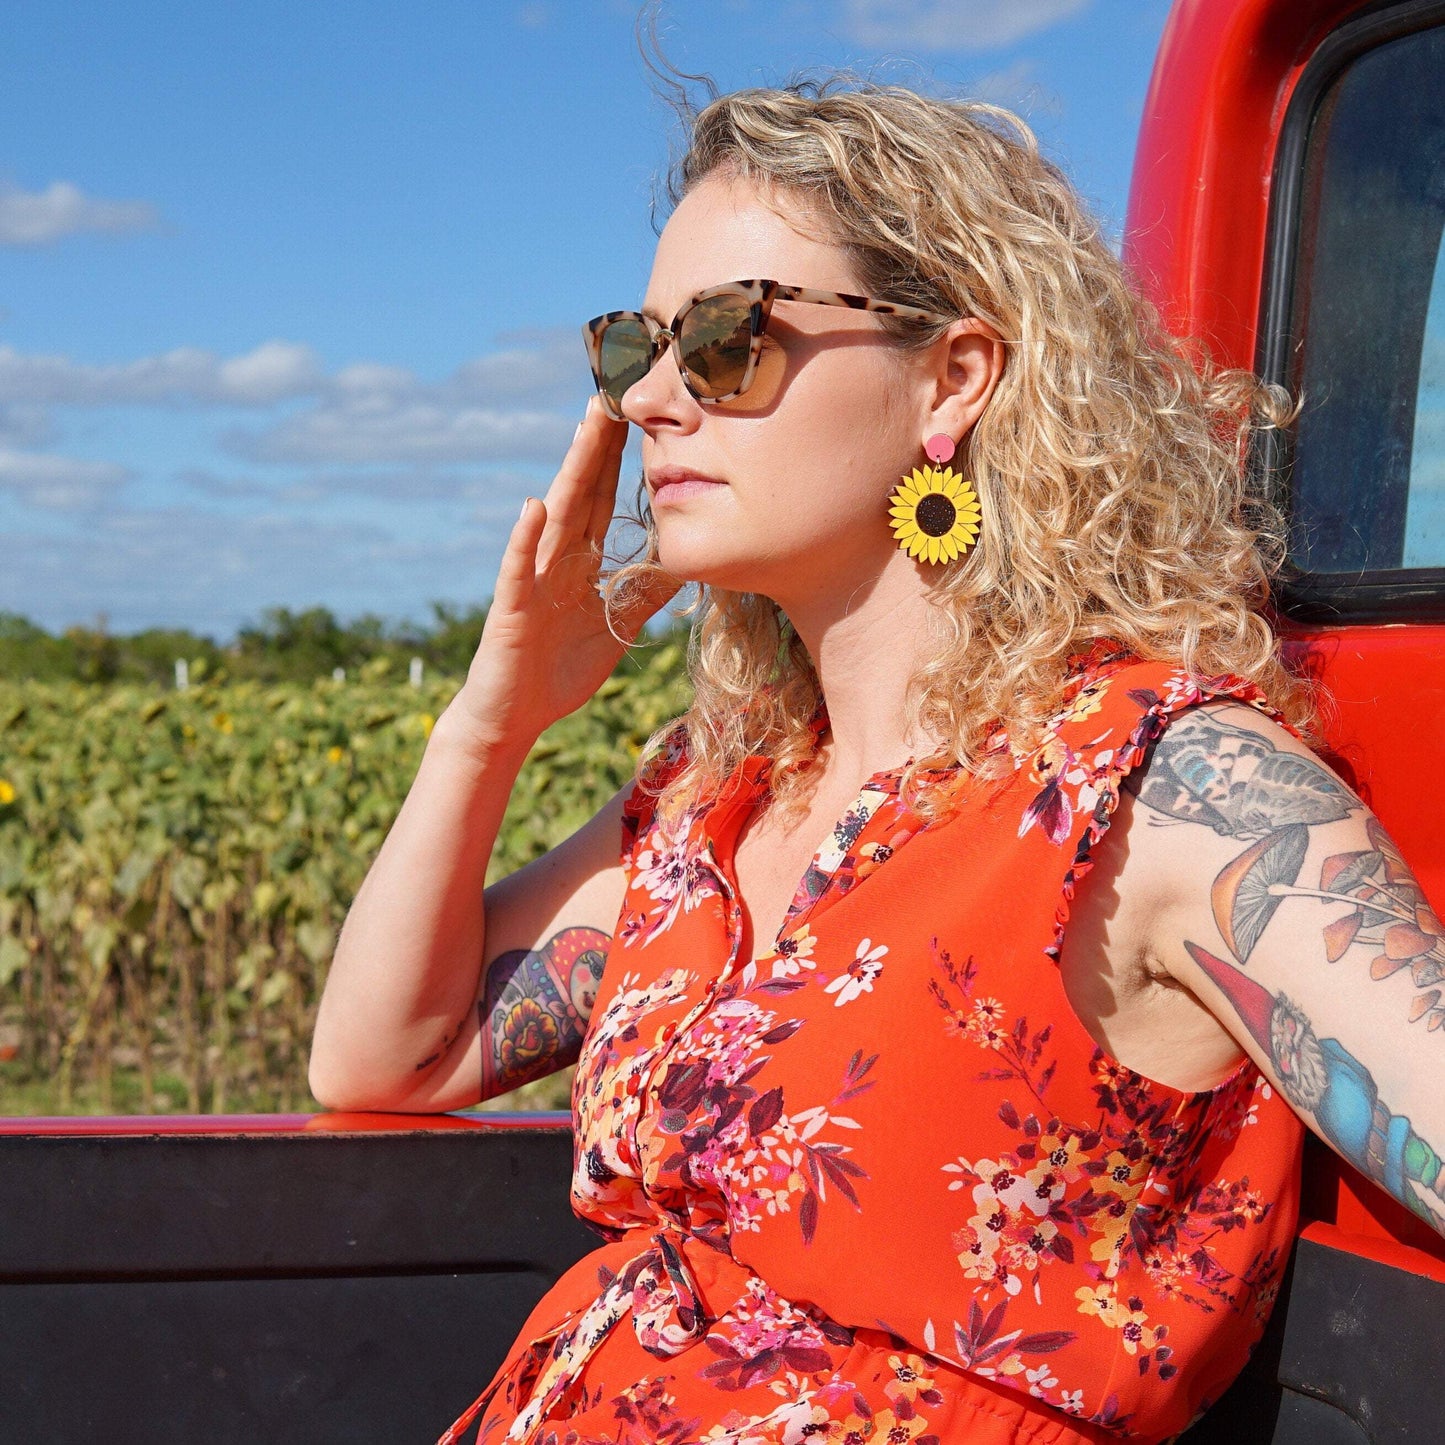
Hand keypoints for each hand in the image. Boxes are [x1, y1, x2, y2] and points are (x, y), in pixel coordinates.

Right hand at [443, 399, 678, 756]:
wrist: (514, 717)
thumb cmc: (559, 671)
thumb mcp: (618, 627)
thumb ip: (645, 593)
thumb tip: (687, 561)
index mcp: (582, 563)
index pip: (607, 501)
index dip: (624, 460)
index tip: (645, 414)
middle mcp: (557, 560)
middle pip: (585, 492)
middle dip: (603, 444)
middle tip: (620, 389)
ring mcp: (533, 578)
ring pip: (558, 515)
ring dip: (573, 469)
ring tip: (589, 424)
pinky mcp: (511, 607)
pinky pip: (518, 568)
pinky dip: (524, 539)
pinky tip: (532, 507)